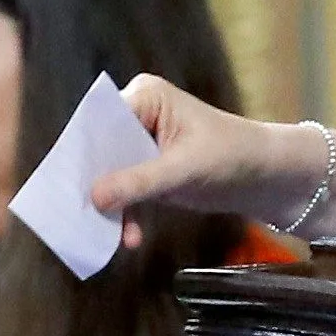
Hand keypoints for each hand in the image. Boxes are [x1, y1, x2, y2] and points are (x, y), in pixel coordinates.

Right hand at [90, 75, 317, 238]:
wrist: (265, 175)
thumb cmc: (233, 156)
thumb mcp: (184, 170)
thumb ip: (139, 182)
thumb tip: (94, 197)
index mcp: (145, 97)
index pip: (102, 122)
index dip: (84, 153)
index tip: (69, 184)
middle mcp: (138, 114)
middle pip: (102, 149)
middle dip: (94, 184)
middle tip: (78, 215)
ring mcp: (141, 142)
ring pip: (111, 174)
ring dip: (110, 206)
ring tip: (103, 234)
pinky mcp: (147, 169)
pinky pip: (125, 191)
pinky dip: (126, 214)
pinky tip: (129, 238)